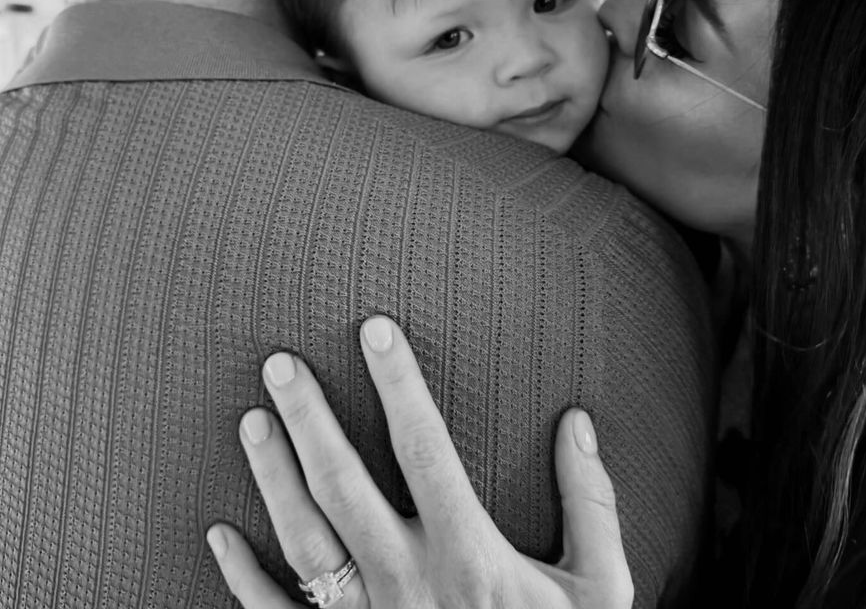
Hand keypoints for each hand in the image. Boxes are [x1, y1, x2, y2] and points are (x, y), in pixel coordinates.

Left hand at [207, 316, 632, 608]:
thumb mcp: (601, 591)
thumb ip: (591, 503)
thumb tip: (579, 422)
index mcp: (469, 555)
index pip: (425, 448)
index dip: (399, 383)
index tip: (374, 329)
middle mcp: (408, 583)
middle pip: (344, 486)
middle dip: (309, 419)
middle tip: (278, 362)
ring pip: (305, 541)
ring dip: (273, 479)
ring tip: (250, 420)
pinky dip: (243, 580)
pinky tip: (218, 536)